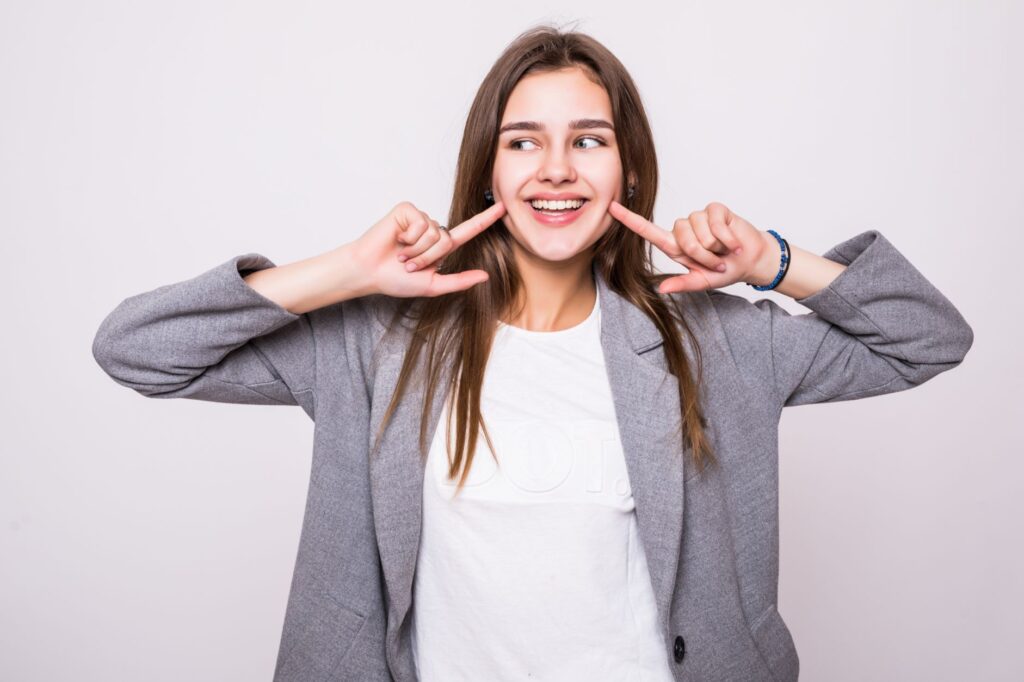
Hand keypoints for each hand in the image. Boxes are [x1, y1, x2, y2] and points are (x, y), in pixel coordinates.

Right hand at [350, 200, 505, 297]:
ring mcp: (419, 218)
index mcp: (440, 246)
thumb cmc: (395, 279)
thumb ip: (459, 281)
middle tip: (409, 264)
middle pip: (447, 240)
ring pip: (433, 232)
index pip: (469, 230)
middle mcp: (432, 229)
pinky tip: (396, 240)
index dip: (486, 220)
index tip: (504, 208)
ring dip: (416, 249)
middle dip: (428, 257)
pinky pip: (420, 223)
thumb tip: (486, 275)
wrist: (369, 272)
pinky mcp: (407, 210)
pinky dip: (408, 237)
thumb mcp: (432, 285)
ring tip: (401, 254)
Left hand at [608, 200, 778, 293]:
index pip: (648, 231)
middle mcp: (684, 229)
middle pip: (682, 238)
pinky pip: (715, 223)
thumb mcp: (702, 282)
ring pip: (699, 231)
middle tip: (716, 261)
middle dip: (702, 255)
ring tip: (724, 251)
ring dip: (716, 247)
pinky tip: (733, 243)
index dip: (630, 220)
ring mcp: (699, 217)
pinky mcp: (716, 210)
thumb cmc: (725, 270)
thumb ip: (682, 284)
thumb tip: (661, 289)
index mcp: (675, 246)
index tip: (612, 207)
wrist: (751, 260)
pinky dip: (727, 238)